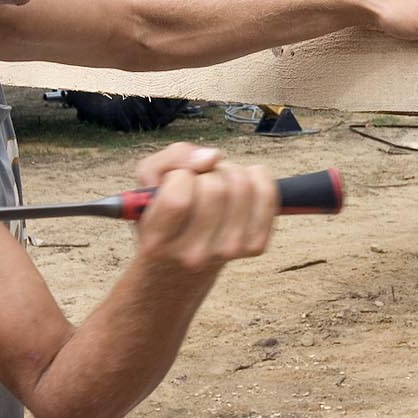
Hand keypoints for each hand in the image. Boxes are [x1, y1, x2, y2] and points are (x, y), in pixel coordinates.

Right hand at [132, 143, 277, 272]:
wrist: (184, 259)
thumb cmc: (164, 211)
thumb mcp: (151, 180)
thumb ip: (172, 159)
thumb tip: (212, 157)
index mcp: (158, 243)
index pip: (178, 199)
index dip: (180, 176)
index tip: (178, 180)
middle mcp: (193, 255)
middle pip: (215, 189)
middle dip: (207, 172)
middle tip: (199, 182)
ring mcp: (227, 252)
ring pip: (241, 186)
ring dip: (230, 172)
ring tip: (218, 184)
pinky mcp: (255, 246)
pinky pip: (267, 193)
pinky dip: (257, 176)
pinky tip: (241, 184)